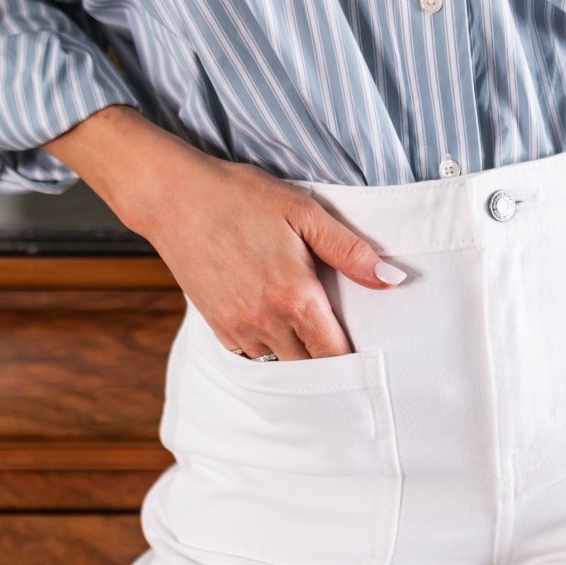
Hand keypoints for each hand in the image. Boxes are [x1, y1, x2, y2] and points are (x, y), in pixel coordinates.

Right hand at [45, 106, 405, 358]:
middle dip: (328, 358)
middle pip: (310, 366)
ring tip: (310, 330)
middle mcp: (266, 322)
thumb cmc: (240, 198)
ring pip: (280, 362)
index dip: (355, 359)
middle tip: (342, 338)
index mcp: (295, 297)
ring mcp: (237, 328)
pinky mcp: (216, 326)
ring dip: (298, 353)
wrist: (174, 198)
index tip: (370, 353)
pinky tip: (276, 321)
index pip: (336, 354)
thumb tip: (391, 280)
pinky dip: (269, 345)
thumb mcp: (304, 213)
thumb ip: (350, 251)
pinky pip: (252, 353)